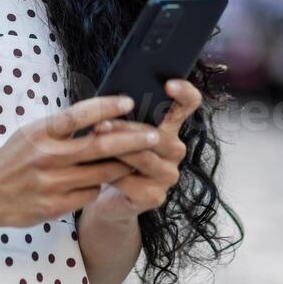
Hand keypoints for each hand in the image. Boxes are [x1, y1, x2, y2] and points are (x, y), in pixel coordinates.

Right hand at [0, 94, 164, 227]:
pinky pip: (90, 194)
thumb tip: (98, 115)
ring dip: (124, 166)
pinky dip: (100, 187)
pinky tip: (103, 182)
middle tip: (155, 135)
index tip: (128, 101)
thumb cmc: (12, 160)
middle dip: (132, 140)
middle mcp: (47, 156)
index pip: (79, 115)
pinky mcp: (55, 206)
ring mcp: (52, 183)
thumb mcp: (30, 133)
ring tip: (140, 158)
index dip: (106, 107)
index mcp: (40, 132)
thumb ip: (60, 127)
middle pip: (100, 146)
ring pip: (102, 174)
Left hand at [78, 78, 201, 224]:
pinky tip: (96, 170)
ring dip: (116, 149)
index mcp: (170, 128)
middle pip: (157, 134)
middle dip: (126, 128)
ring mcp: (168, 175)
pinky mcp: (155, 197)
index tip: (169, 85)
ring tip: (94, 143)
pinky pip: (131, 181)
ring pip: (143, 157)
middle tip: (100, 125)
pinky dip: (110, 174)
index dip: (184, 92)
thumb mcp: (120, 132)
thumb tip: (112, 99)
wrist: (108, 198)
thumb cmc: (113, 157)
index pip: (189, 103)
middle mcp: (175, 150)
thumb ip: (125, 116)